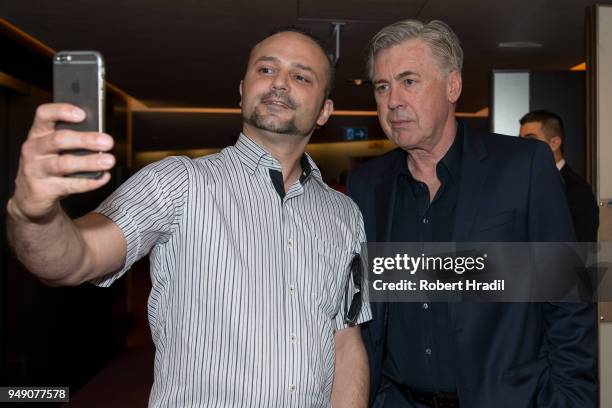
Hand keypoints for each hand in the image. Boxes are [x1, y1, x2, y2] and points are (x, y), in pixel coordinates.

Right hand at [9, 103, 114, 220]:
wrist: (30, 196)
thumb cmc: (48, 165)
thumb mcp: (54, 148)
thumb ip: (72, 139)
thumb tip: (100, 136)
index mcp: (38, 133)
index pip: (44, 114)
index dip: (62, 111)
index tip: (82, 114)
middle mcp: (34, 149)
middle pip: (59, 140)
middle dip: (85, 140)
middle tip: (107, 141)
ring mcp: (36, 170)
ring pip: (64, 164)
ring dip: (89, 162)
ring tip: (109, 160)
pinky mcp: (43, 189)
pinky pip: (70, 185)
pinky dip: (90, 182)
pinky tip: (103, 177)